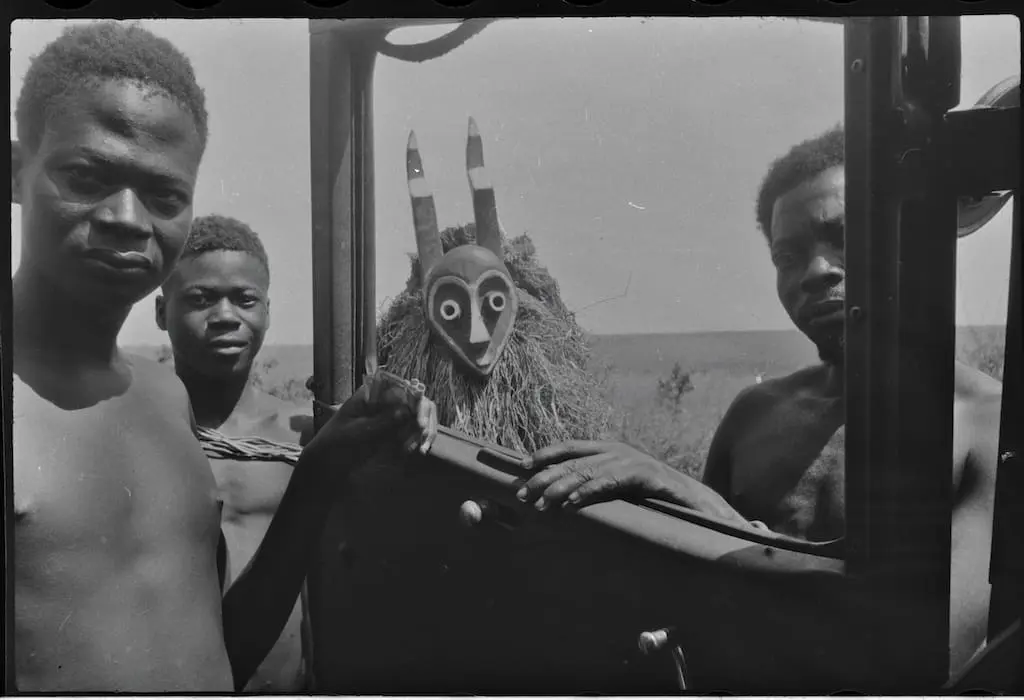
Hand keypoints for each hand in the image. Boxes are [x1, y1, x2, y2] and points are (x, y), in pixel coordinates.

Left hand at [308, 377, 437, 456]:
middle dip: (423, 418)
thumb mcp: (355, 433)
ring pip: (420, 416)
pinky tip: (420, 451)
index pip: (401, 387)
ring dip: (424, 431)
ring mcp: (393, 416)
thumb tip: (406, 411)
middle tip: (422, 437)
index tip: (418, 422)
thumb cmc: (335, 442)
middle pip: (417, 400)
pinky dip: (420, 439)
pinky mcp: (396, 431)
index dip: (415, 400)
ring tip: (420, 449)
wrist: (327, 463)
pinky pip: (415, 431)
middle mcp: (386, 401)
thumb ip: (379, 423)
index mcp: (372, 393)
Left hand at [517, 440, 677, 510]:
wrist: (693, 499)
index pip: (570, 447)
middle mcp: (616, 450)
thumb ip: (595, 483)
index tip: (522, 466)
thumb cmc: (652, 495)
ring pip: (587, 471)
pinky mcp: (644, 475)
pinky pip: (610, 482)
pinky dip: (589, 492)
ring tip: (542, 503)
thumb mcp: (618, 485)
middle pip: (572, 461)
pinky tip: (572, 503)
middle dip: (545, 477)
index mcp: (608, 449)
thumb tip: (560, 494)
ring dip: (561, 488)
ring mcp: (630, 461)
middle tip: (524, 494)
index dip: (545, 454)